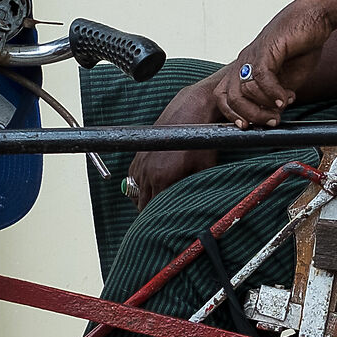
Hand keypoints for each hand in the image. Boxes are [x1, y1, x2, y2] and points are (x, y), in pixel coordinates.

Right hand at [122, 78, 223, 208]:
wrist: (191, 110)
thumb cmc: (200, 139)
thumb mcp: (205, 167)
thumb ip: (197, 188)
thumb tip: (200, 205)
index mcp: (162, 177)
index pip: (155, 209)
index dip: (160, 219)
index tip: (165, 226)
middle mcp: (147, 171)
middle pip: (142, 204)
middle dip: (150, 213)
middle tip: (159, 221)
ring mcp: (141, 162)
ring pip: (135, 192)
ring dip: (143, 200)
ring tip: (154, 208)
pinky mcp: (139, 155)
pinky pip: (132, 178)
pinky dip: (138, 186)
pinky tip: (149, 189)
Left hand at [211, 0, 336, 127]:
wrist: (316, 16)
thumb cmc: (302, 42)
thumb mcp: (288, 75)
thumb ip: (277, 92)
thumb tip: (276, 110)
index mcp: (246, 67)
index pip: (224, 95)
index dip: (232, 114)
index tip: (248, 127)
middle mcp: (245, 60)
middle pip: (230, 97)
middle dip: (249, 115)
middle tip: (271, 120)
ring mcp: (254, 54)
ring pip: (245, 90)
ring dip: (264, 105)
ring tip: (282, 108)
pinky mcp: (267, 49)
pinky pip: (261, 77)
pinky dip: (273, 92)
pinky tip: (285, 98)